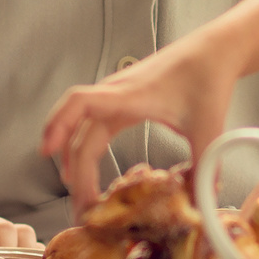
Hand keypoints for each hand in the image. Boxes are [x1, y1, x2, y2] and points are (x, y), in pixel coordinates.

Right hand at [40, 44, 238, 211]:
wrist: (212, 51)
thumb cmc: (208, 79)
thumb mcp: (209, 127)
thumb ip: (206, 166)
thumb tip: (204, 200)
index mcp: (131, 96)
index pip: (80, 103)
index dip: (58, 124)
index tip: (46, 152)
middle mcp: (115, 93)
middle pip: (79, 131)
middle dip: (75, 170)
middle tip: (82, 207)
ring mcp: (116, 96)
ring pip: (81, 128)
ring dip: (73, 158)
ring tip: (76, 192)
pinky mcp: (121, 99)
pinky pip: (90, 122)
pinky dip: (81, 144)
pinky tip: (82, 166)